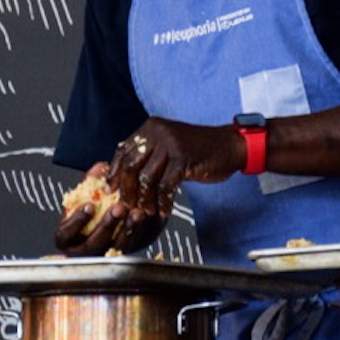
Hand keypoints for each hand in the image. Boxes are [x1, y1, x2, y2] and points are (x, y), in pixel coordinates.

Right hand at [53, 163, 132, 255]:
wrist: (105, 217)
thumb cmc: (89, 206)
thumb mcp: (85, 193)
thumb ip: (90, 182)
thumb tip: (100, 168)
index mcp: (67, 237)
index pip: (66, 234)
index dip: (77, 221)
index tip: (88, 206)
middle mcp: (84, 251)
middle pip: (94, 244)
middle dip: (107, 225)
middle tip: (118, 208)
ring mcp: (105, 254)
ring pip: (116, 248)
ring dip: (128, 229)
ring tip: (137, 213)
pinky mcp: (125, 252)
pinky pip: (133, 245)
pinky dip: (141, 231)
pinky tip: (147, 217)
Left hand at [102, 118, 245, 241]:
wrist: (228, 145)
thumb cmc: (198, 150)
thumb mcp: (169, 145)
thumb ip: (149, 155)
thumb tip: (123, 175)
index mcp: (150, 128)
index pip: (123, 151)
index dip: (115, 172)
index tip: (111, 189)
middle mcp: (158, 133)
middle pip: (131, 165)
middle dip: (127, 189)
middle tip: (128, 205)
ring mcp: (171, 145)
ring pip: (147, 178)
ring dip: (145, 199)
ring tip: (148, 210)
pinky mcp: (184, 159)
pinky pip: (166, 186)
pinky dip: (163, 201)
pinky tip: (165, 210)